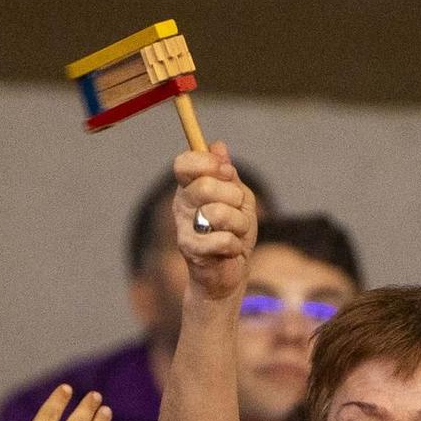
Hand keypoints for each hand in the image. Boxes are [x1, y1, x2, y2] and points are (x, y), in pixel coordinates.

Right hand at [172, 142, 256, 301]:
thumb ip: (228, 174)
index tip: (227, 172)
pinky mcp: (192, 252)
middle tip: (237, 209)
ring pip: (218, 213)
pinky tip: (231, 250)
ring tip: (236, 233)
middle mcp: (181, 206)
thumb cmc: (234, 233)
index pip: (183, 163)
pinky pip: (224, 240)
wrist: (230, 274)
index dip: (208, 163)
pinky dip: (236, 245)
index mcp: (189, 188)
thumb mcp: (239, 198)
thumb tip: (218, 146)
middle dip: (233, 196)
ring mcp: (184, 229)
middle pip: (204, 185)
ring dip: (239, 223)